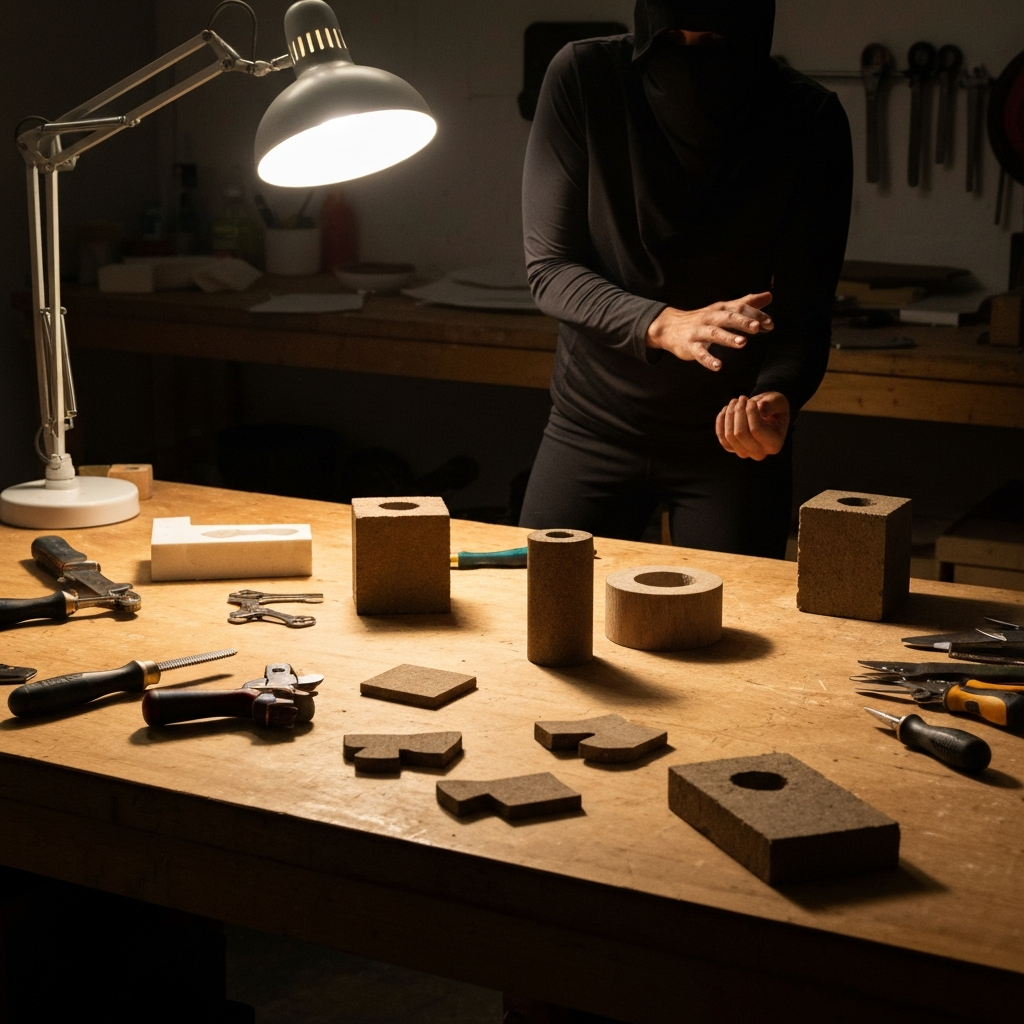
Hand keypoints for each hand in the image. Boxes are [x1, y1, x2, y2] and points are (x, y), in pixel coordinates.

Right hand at [646, 292, 772, 370]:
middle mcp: (710, 318)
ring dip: (728, 337)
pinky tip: (718, 366)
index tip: (770, 324)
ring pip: (714, 333)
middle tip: (757, 327)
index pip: (740, 309)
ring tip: (742, 342)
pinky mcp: (690, 346)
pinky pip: (700, 353)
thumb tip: (769, 296)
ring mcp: (699, 332)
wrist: (669, 327)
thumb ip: (746, 304)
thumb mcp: (723, 309)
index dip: (755, 315)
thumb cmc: (702, 319)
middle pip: (728, 318)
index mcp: (721, 309)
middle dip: (742, 322)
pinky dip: (708, 360)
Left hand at [716, 392, 789, 460]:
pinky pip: (721, 435)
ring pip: (728, 435)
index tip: (751, 401)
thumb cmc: (774, 407)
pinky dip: (721, 420)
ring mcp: (743, 452)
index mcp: (774, 444)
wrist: (766, 414)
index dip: (750, 412)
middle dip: (739, 412)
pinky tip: (727, 409)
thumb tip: (760, 407)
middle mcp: (759, 453)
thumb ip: (772, 404)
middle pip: (740, 434)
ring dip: (729, 414)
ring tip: (735, 401)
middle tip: (743, 398)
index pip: (756, 430)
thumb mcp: (778, 402)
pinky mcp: (731, 448)